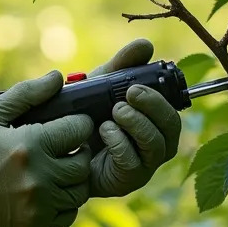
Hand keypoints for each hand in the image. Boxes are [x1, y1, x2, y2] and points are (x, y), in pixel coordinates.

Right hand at [0, 71, 93, 226]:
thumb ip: (25, 94)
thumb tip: (57, 77)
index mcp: (30, 143)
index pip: (79, 129)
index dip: (77, 124)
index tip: (66, 126)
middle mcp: (40, 175)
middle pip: (84, 160)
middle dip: (78, 151)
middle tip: (64, 148)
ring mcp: (40, 203)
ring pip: (81, 189)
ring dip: (74, 178)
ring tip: (57, 169)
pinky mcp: (36, 224)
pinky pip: (70, 212)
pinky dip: (65, 202)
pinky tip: (49, 192)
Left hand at [86, 39, 181, 197]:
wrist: (54, 146)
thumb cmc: (83, 114)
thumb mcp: (101, 86)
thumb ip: (122, 66)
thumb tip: (146, 45)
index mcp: (153, 120)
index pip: (173, 108)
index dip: (163, 96)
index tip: (138, 83)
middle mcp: (154, 144)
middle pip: (172, 128)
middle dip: (154, 107)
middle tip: (130, 93)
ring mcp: (143, 165)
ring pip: (158, 146)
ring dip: (138, 124)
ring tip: (115, 111)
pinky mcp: (126, 181)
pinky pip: (134, 163)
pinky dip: (121, 143)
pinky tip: (104, 131)